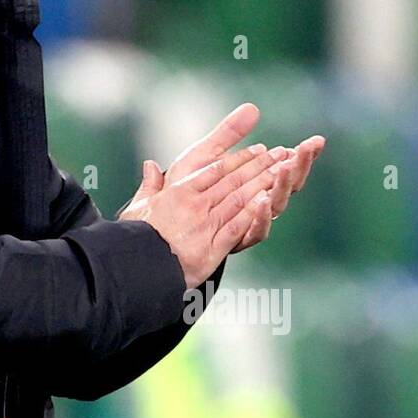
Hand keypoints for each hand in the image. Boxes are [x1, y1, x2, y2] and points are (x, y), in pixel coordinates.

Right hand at [119, 138, 289, 289]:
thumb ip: (150, 185)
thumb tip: (150, 165)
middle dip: (260, 165)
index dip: (240, 158)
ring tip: (282, 171)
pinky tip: (267, 203)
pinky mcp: (212, 248)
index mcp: (179, 192)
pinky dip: (253, 214)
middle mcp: (195, 205)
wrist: (138, 268)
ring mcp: (205, 226)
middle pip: (233, 181)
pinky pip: (236, 227)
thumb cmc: (135, 238)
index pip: (216, 169)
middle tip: (280, 153)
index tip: (258, 149)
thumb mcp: (139, 207)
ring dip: (263, 184)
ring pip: (239, 200)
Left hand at [158, 103, 325, 254]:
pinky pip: (256, 231)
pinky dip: (261, 216)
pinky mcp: (237, 240)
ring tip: (287, 167)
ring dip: (283, 186)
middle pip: (290, 186)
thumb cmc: (185, 188)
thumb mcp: (206, 155)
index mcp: (256, 184)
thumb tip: (253, 107)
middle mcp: (259, 204)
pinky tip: (263, 199)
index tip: (315, 141)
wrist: (162, 225)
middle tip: (310, 149)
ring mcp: (250, 222)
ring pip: (277, 206)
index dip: (303, 155)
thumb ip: (228, 133)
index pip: (288, 167)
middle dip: (301, 167)